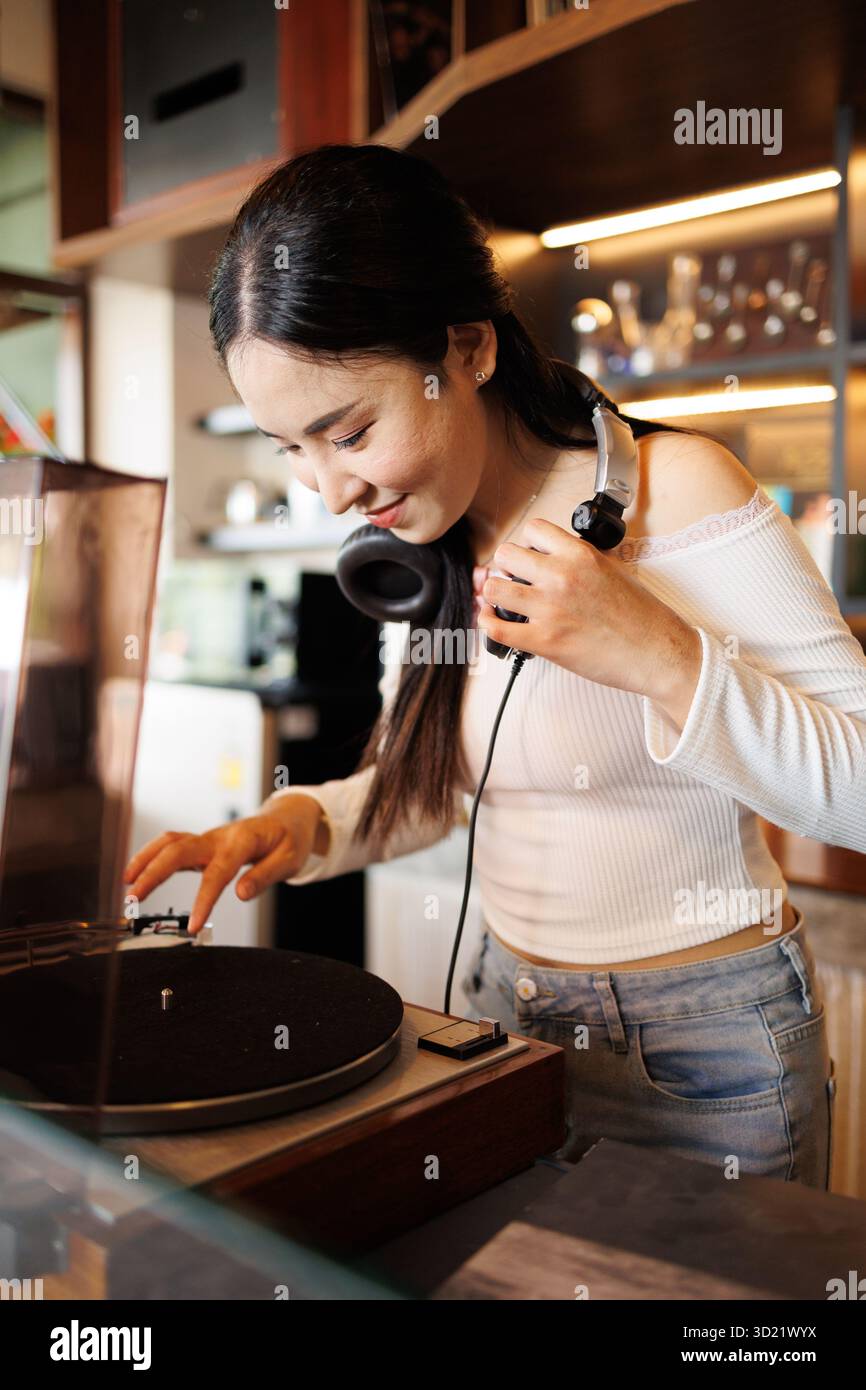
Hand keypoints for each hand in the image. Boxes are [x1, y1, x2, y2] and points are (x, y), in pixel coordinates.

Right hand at [122, 794, 325, 934]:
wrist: (287, 818)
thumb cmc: (290, 839)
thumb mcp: (290, 859)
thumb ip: (265, 876)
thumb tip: (241, 895)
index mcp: (243, 842)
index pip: (218, 873)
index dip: (204, 899)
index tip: (194, 926)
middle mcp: (220, 837)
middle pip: (179, 850)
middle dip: (153, 872)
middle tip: (134, 898)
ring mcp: (209, 839)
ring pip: (170, 843)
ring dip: (145, 860)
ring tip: (127, 885)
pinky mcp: (202, 844)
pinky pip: (172, 845)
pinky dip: (151, 856)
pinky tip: (137, 874)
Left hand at [477, 518, 701, 726]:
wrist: (656, 651)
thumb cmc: (641, 616)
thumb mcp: (613, 570)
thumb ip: (580, 560)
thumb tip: (553, 559)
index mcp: (580, 555)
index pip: (532, 529)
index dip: (525, 543)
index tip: (527, 556)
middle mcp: (561, 577)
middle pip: (505, 555)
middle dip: (504, 566)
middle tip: (510, 578)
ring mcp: (550, 609)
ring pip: (494, 588)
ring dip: (493, 594)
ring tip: (501, 601)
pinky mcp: (544, 641)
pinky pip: (496, 628)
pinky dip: (488, 624)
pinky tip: (492, 621)